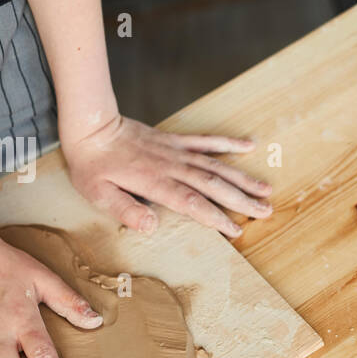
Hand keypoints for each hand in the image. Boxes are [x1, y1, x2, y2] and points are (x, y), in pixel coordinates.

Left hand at [62, 114, 271, 238]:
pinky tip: (249, 145)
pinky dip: (228, 143)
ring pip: (215, 165)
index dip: (216, 217)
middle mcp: (171, 166)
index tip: (235, 230)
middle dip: (241, 199)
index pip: (192, 202)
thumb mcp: (97, 194)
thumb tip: (152, 226)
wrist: (90, 126)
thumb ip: (125, 210)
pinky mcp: (175, 140)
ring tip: (266, 189)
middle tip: (265, 211)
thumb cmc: (91, 165)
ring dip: (242, 177)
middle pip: (213, 184)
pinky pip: (205, 141)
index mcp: (154, 182)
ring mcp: (176, 151)